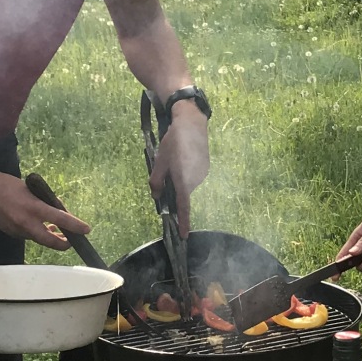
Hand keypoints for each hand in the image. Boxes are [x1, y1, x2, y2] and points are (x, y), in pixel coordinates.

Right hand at [0, 171, 90, 249]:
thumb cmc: (11, 186)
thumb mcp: (33, 191)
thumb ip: (46, 203)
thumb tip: (60, 214)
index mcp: (34, 207)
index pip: (60, 219)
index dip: (75, 226)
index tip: (86, 230)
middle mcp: (26, 222)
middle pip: (50, 241)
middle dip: (63, 244)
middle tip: (71, 241)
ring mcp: (17, 230)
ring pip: (39, 239)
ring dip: (49, 236)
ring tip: (56, 231)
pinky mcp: (11, 234)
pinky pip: (28, 236)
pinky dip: (35, 232)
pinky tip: (36, 225)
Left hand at [150, 108, 210, 234]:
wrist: (192, 124)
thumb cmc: (173, 143)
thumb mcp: (159, 162)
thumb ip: (156, 182)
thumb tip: (156, 196)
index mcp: (184, 182)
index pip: (184, 208)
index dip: (183, 223)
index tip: (184, 236)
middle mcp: (196, 181)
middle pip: (183, 193)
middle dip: (174, 190)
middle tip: (165, 173)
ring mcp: (202, 174)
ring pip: (188, 184)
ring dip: (180, 180)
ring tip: (174, 160)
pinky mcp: (205, 168)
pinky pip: (193, 177)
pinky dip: (186, 173)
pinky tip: (182, 158)